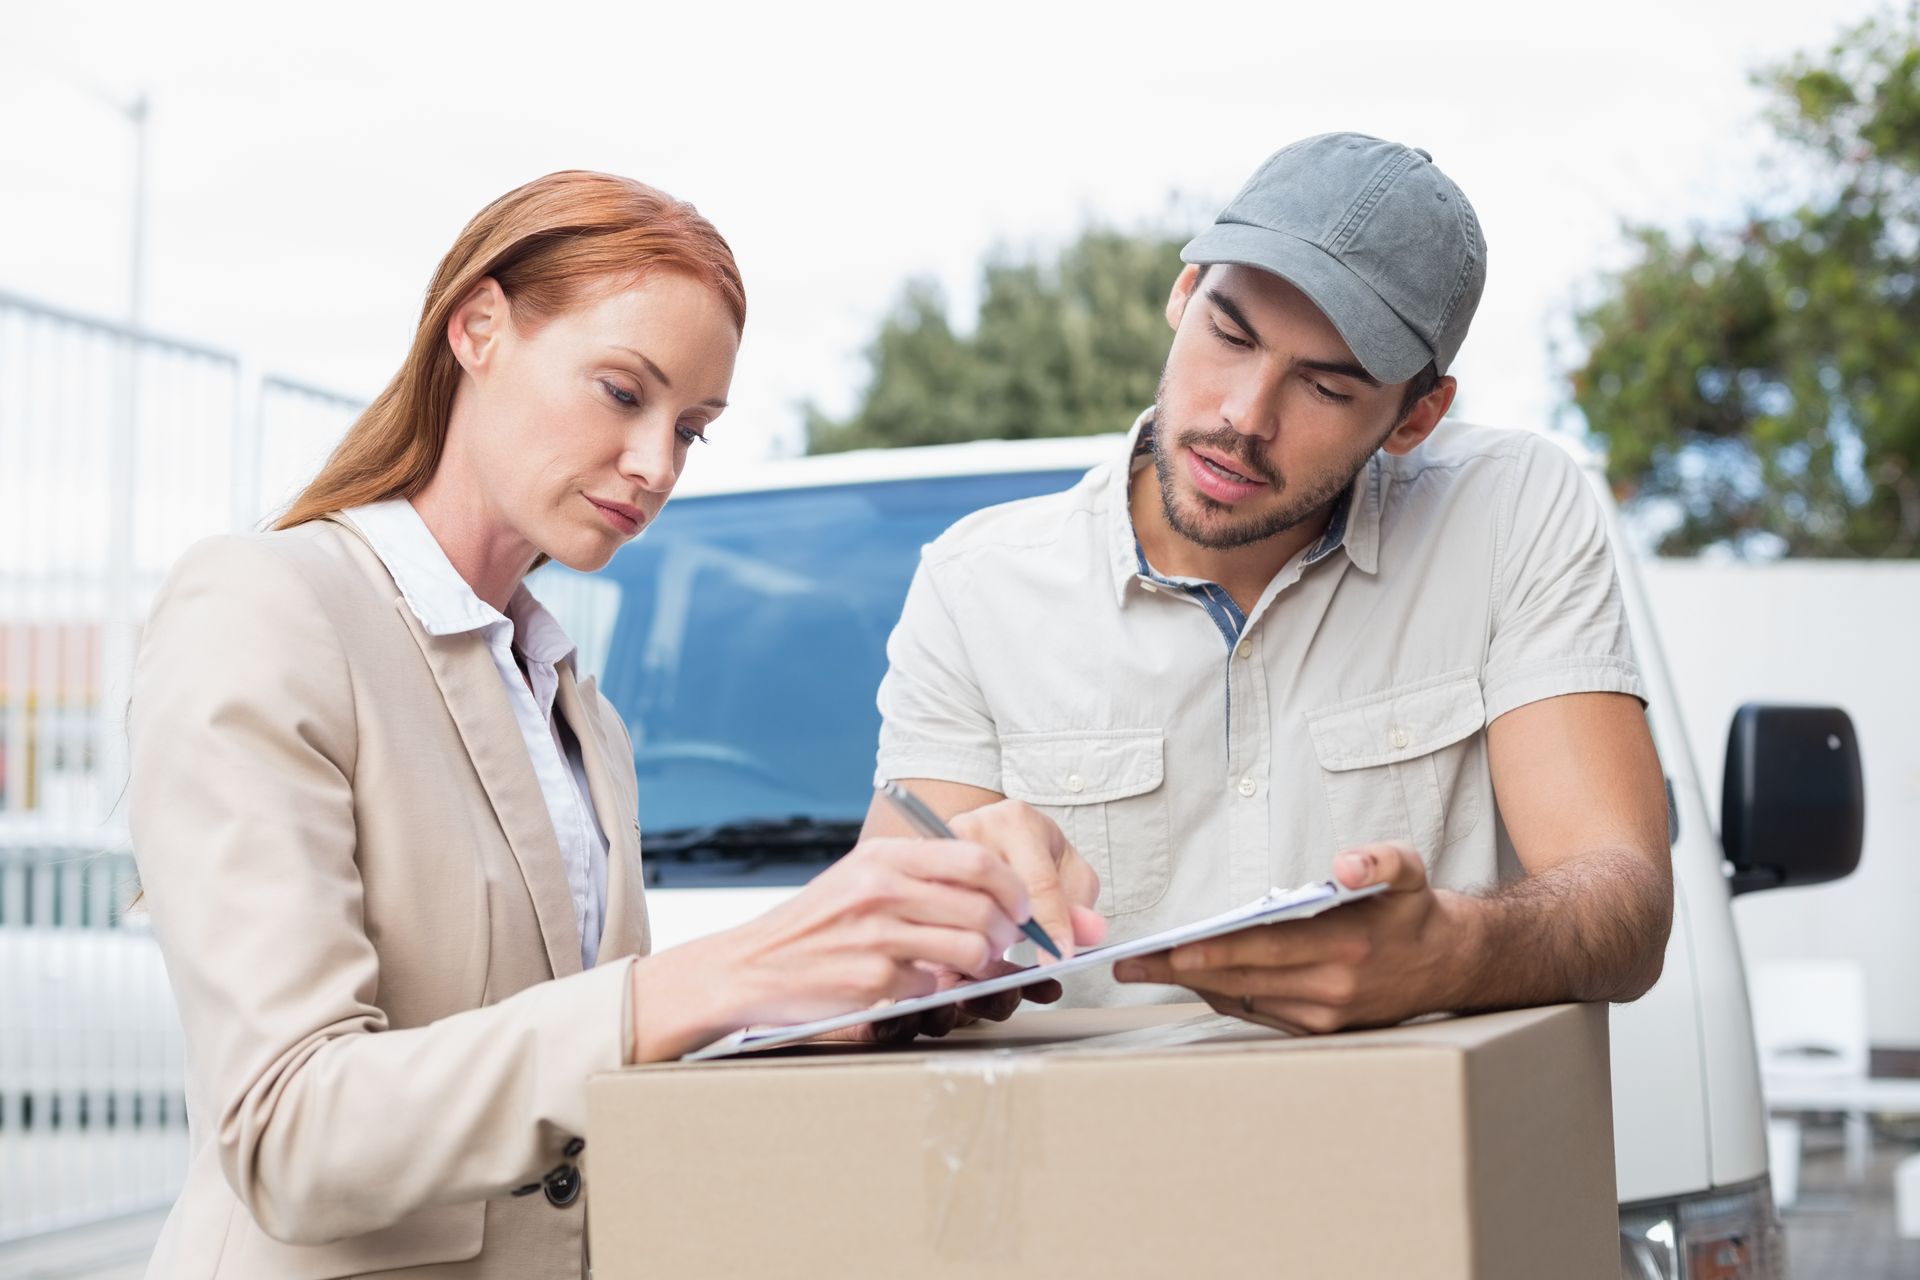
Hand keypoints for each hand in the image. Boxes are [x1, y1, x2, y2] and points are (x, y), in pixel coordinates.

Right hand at [628, 835, 1029, 1060]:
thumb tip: (992, 890)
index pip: (976, 857)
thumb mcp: (860, 879)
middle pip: (984, 907)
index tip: (1020, 905)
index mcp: (883, 857)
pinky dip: (933, 991)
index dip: (1012, 885)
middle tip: (1005, 943)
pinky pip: (934, 987)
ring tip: (968, 966)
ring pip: (971, 950)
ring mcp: (878, 936)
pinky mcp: (873, 981)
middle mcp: (882, 889)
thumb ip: (918, 877)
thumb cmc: (814, 925)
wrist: (750, 967)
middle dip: (1008, 931)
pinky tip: (913, 983)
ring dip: (981, 965)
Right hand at [946, 799, 1106, 960]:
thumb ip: (1080, 906)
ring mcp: (936, 846)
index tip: (1057, 955)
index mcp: (1016, 820)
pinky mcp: (915, 870)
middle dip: (1009, 933)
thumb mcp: (1068, 875)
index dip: (1051, 925)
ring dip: (978, 937)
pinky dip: (954, 936)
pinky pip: (933, 913)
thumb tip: (1092, 931)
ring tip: (994, 944)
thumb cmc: (1032, 855)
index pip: (1037, 883)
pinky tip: (968, 941)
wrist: (993, 837)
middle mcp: (972, 826)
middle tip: (1016, 947)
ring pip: (957, 907)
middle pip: (990, 896)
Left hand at [1111, 843, 1471, 1034]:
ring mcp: (1322, 1017)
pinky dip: (1220, 994)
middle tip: (1129, 966)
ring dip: (1192, 986)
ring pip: (1242, 1001)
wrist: (1447, 965)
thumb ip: (1380, 859)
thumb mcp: (1408, 870)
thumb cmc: (1411, 912)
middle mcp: (1330, 991)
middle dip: (1181, 973)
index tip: (1171, 950)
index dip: (1217, 952)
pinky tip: (1189, 978)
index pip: (1267, 951)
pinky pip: (1255, 1012)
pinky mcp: (1317, 1031)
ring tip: (1145, 970)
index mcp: (1345, 949)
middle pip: (1241, 981)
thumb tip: (1346, 864)